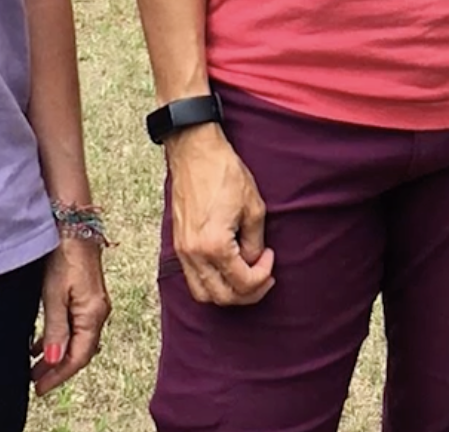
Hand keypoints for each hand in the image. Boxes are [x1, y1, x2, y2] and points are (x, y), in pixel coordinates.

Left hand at [30, 232, 109, 393]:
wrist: (74, 224)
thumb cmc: (65, 255)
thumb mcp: (54, 295)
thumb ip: (56, 329)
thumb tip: (55, 360)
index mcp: (93, 315)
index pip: (78, 357)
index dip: (59, 375)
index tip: (40, 388)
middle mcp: (98, 312)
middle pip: (80, 351)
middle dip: (58, 369)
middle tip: (35, 383)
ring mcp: (93, 304)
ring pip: (76, 340)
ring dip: (57, 355)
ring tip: (34, 367)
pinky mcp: (85, 295)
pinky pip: (74, 326)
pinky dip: (58, 339)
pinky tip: (41, 343)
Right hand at [164, 125, 274, 304]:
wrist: (195, 151)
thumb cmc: (224, 173)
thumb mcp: (254, 208)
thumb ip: (255, 243)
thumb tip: (253, 262)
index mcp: (214, 246)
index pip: (242, 283)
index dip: (263, 276)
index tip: (270, 258)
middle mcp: (194, 254)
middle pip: (222, 297)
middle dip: (248, 293)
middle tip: (264, 277)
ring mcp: (182, 250)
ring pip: (203, 293)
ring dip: (227, 292)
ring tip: (245, 277)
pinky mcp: (178, 243)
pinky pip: (192, 277)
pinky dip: (211, 282)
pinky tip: (227, 268)